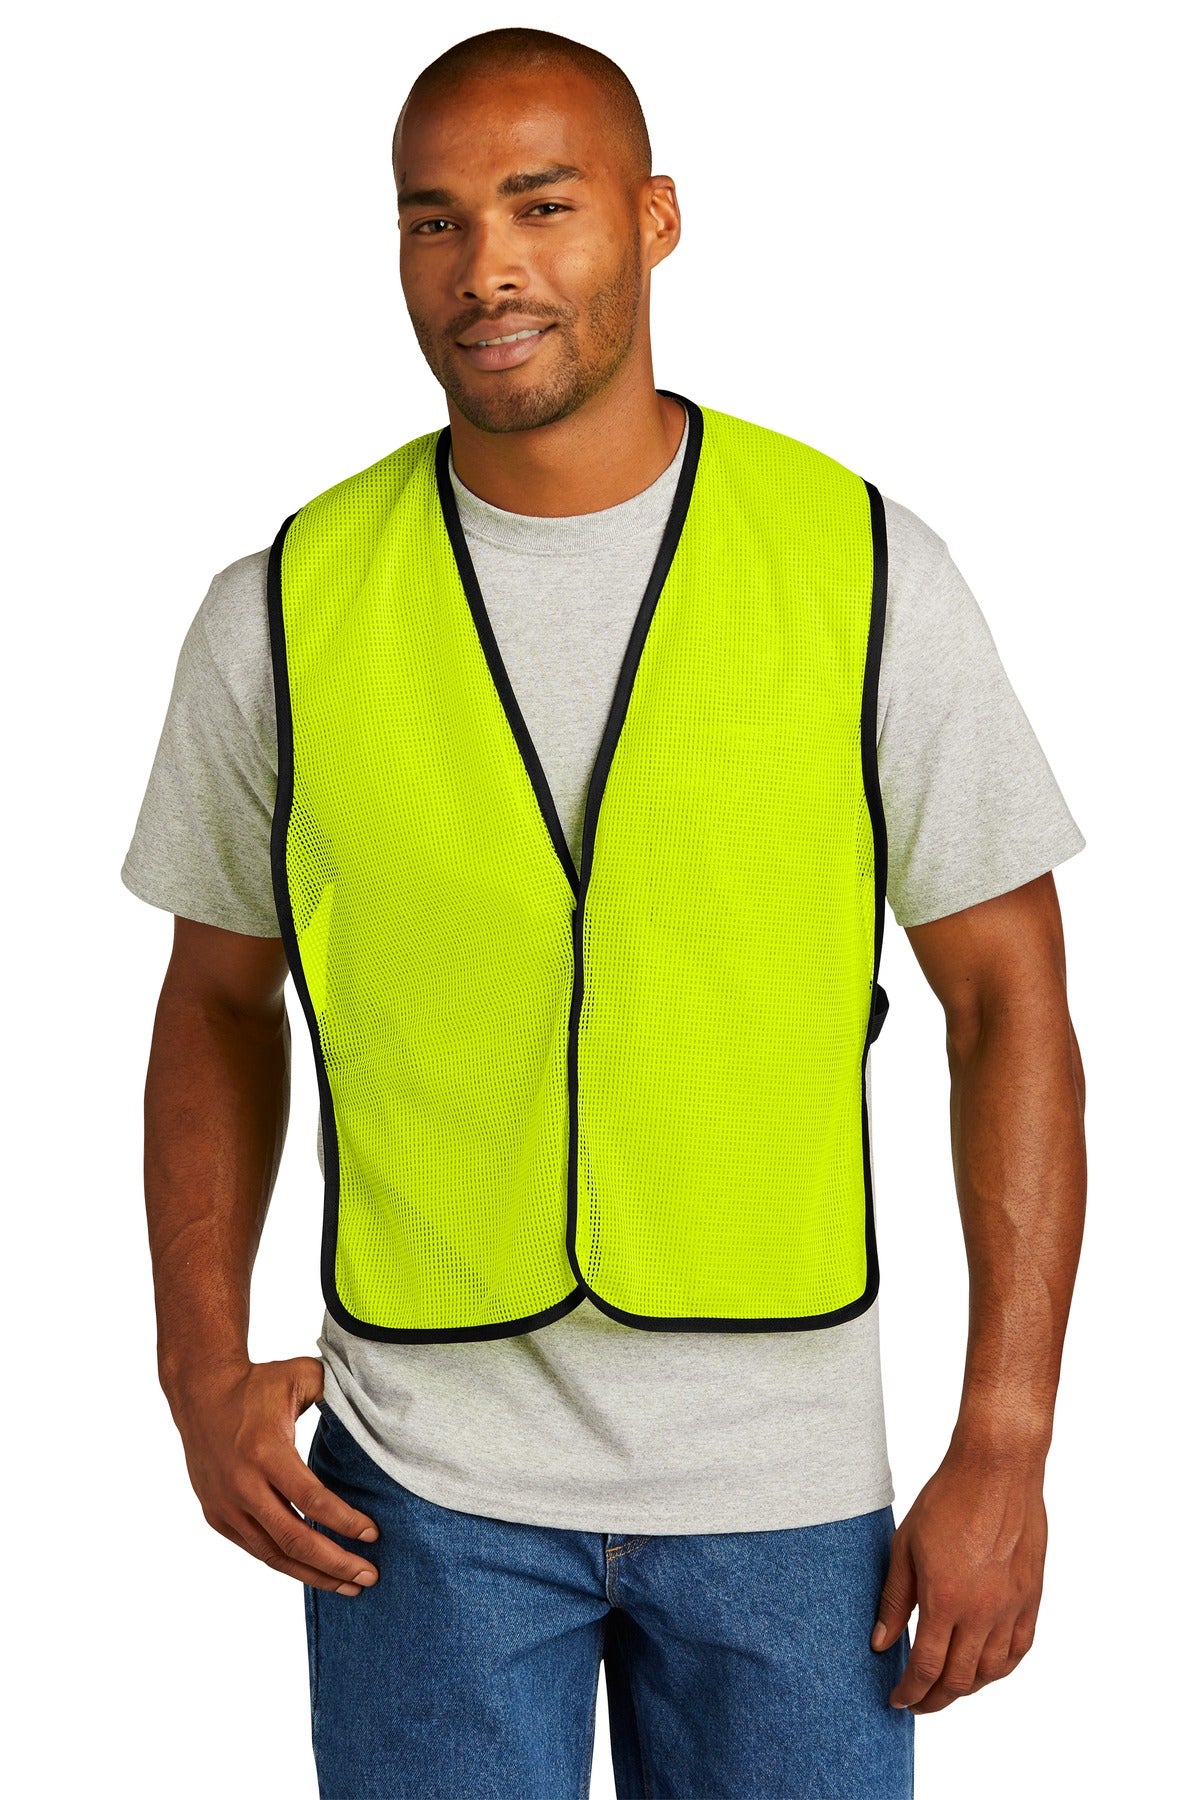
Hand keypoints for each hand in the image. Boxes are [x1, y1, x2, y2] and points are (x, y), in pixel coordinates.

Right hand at [168, 1355, 380, 1594]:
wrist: (200, 1392)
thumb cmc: (257, 1383)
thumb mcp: (300, 1375)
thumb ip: (337, 1391)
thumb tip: (373, 1406)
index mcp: (266, 1452)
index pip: (312, 1500)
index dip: (344, 1522)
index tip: (373, 1535)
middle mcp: (242, 1485)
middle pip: (294, 1538)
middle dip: (335, 1563)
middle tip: (370, 1576)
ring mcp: (226, 1505)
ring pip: (273, 1554)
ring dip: (313, 1574)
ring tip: (349, 1585)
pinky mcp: (217, 1516)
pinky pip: (256, 1549)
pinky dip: (286, 1563)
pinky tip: (313, 1570)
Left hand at [870, 1445, 1047, 1712]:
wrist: (996, 1471)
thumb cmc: (946, 1500)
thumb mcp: (906, 1547)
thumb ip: (895, 1599)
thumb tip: (881, 1643)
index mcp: (946, 1600)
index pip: (928, 1668)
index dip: (911, 1692)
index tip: (898, 1700)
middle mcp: (983, 1612)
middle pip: (960, 1679)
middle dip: (936, 1699)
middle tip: (919, 1701)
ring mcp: (1011, 1607)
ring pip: (992, 1672)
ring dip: (968, 1688)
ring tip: (948, 1688)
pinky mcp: (1031, 1597)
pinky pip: (1019, 1649)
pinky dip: (1001, 1669)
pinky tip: (986, 1668)